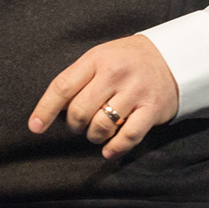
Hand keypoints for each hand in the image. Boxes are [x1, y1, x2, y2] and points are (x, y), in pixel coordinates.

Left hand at [29, 34, 180, 157]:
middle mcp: (116, 74)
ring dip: (94, 136)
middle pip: (80, 111)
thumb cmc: (128, 60)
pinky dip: (115, 148)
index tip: (35, 127)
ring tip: (97, 131)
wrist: (173, 58)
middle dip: (75, 124)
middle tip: (80, 124)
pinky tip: (108, 150)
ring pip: (101, 126)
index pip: (63, 86)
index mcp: (97, 59)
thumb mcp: (102, 57)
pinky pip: (128, 137)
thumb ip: (80, 78)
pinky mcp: (152, 109)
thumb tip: (54, 111)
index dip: (45, 109)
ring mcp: (135, 92)